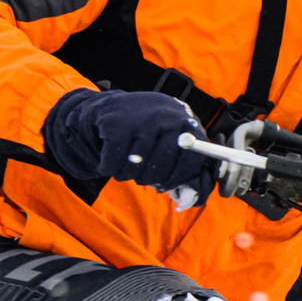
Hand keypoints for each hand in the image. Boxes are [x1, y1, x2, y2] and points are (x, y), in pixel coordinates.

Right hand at [41, 89, 209, 191]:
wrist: (114, 107)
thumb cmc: (149, 129)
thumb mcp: (170, 134)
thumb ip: (183, 156)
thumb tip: (188, 193)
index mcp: (185, 123)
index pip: (192, 158)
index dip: (179, 177)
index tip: (167, 185)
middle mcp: (166, 118)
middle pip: (161, 166)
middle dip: (149, 179)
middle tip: (141, 179)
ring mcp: (140, 119)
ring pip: (136, 165)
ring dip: (127, 174)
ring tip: (125, 169)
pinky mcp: (115, 124)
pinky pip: (113, 162)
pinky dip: (110, 168)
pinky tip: (111, 161)